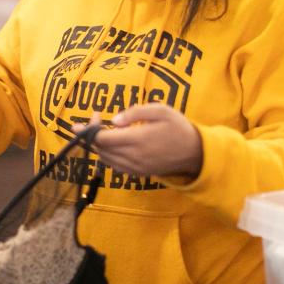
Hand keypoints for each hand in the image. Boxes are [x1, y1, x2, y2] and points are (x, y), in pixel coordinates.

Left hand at [73, 105, 202, 178]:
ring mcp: (135, 167)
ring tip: (103, 129)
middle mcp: (133, 157)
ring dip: (99, 145)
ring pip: (105, 159)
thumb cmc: (178, 127)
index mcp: (137, 140)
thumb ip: (135, 113)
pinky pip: (114, 166)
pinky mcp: (138, 173)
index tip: (87, 118)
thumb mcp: (160, 110)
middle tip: (95, 118)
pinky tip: (113, 144)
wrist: (195, 153)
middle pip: (100, 149)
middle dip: (92, 134)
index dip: (89, 129)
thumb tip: (114, 120)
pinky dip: (107, 155)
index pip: (102, 138)